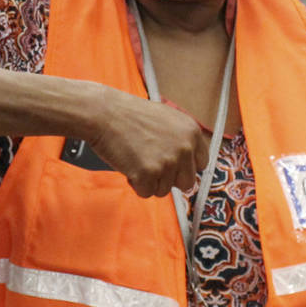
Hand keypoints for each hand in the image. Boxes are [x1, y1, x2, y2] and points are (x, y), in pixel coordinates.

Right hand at [85, 87, 212, 200]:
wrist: (104, 113)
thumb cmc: (130, 115)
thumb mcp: (166, 118)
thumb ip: (181, 139)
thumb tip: (188, 163)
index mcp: (192, 132)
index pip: (202, 164)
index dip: (184, 167)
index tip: (172, 165)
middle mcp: (184, 148)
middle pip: (187, 183)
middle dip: (168, 179)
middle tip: (151, 165)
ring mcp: (167, 162)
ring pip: (164, 190)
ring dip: (150, 181)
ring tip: (136, 159)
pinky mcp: (148, 174)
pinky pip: (146, 193)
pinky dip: (135, 184)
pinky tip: (128, 165)